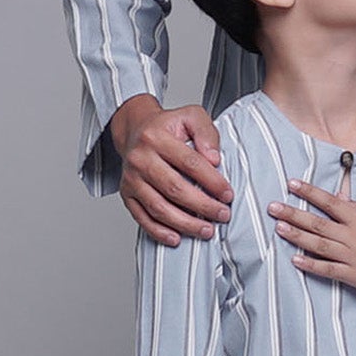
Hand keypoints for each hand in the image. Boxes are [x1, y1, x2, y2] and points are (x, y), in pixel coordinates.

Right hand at [112, 94, 230, 244]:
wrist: (135, 130)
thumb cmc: (168, 127)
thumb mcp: (191, 117)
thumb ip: (206, 132)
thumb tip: (214, 158)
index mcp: (156, 138)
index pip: (189, 163)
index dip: (211, 181)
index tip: (228, 194)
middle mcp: (139, 159)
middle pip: (174, 189)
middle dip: (202, 206)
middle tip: (223, 215)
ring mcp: (131, 179)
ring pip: (158, 207)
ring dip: (185, 223)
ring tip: (207, 230)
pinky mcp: (126, 194)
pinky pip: (141, 217)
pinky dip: (158, 232)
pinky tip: (176, 238)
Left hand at [269, 179, 355, 292]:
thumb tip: (341, 199)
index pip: (331, 202)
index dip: (310, 193)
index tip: (292, 184)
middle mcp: (354, 237)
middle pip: (318, 223)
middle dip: (293, 214)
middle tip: (272, 206)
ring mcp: (353, 257)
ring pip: (319, 244)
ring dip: (297, 236)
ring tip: (279, 228)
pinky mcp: (354, 276)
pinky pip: (328, 269)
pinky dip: (311, 265)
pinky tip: (295, 260)